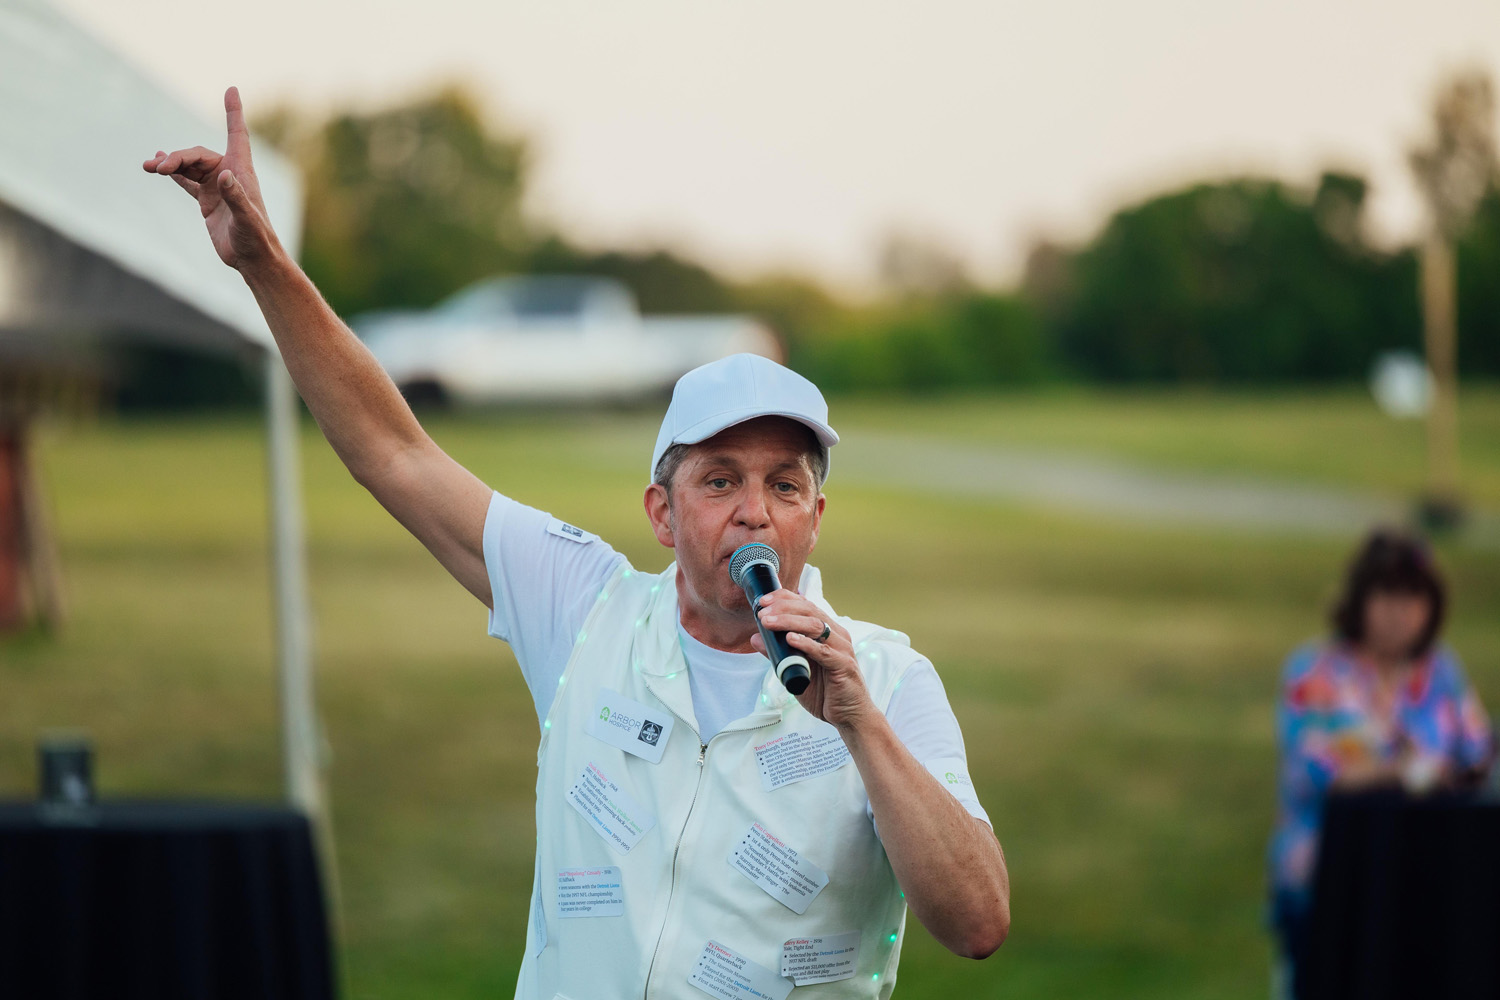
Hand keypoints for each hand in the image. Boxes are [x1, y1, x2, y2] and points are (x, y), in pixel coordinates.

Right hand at [143, 87, 280, 271]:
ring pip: (188, 167)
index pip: (237, 135)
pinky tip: (158, 167)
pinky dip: (173, 173)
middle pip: (198, 155)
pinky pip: (186, 181)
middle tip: (158, 166)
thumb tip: (224, 176)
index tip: (231, 90)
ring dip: (169, 164)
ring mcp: (217, 187)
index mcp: (241, 172)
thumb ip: (236, 197)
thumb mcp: (247, 219)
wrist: (252, 259)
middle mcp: (229, 175)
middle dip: (177, 158)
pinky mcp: (207, 200)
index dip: (234, 112)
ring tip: (149, 166)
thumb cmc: (256, 239)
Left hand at [751, 589, 872, 729]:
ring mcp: (842, 649)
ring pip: (815, 626)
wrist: (849, 715)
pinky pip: (824, 651)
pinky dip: (806, 643)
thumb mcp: (795, 669)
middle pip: (809, 610)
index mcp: (826, 631)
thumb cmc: (825, 691)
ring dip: (789, 621)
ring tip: (768, 622)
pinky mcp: (844, 665)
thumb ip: (777, 654)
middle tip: (762, 612)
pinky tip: (790, 639)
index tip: (763, 601)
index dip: (784, 598)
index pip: (805, 605)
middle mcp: (836, 635)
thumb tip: (755, 638)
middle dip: (783, 608)